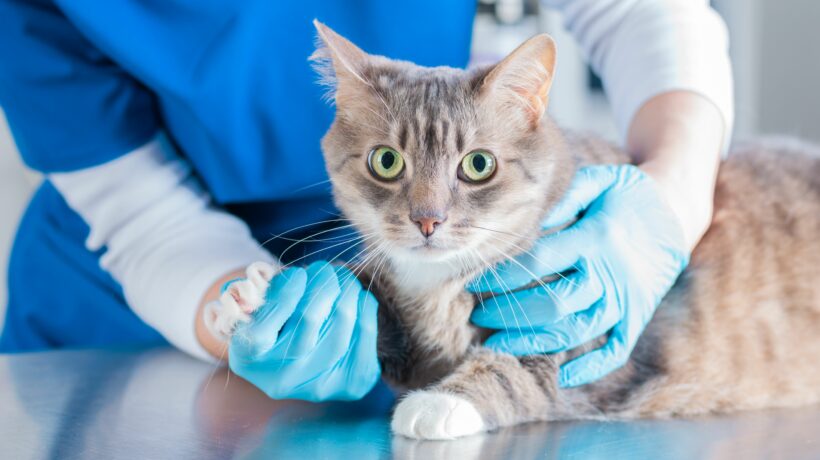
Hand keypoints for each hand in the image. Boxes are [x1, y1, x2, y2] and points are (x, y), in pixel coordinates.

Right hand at [228, 261, 379, 400]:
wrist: (299, 360)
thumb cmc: (270, 319)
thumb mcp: (252, 306)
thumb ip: (257, 292)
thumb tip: (280, 278)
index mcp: (248, 359)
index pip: (262, 328)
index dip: (285, 292)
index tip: (296, 274)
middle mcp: (281, 379)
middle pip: (309, 318)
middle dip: (321, 281)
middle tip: (323, 269)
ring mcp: (318, 386)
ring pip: (341, 320)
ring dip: (346, 287)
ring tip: (341, 276)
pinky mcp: (351, 382)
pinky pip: (365, 331)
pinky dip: (364, 304)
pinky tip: (356, 297)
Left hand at [469, 165, 688, 386]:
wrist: (677, 214)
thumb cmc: (627, 195)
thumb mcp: (600, 181)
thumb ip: (565, 196)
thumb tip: (525, 216)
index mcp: (596, 238)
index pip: (540, 261)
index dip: (504, 274)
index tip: (474, 281)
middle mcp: (610, 274)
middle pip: (554, 302)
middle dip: (510, 312)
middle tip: (479, 315)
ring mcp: (625, 300)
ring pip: (577, 330)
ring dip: (535, 342)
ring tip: (498, 345)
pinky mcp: (636, 317)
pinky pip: (615, 351)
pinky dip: (590, 368)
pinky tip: (561, 376)